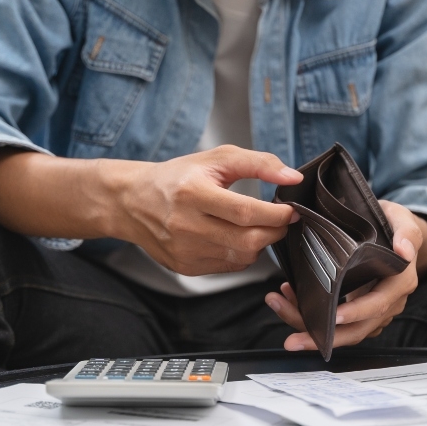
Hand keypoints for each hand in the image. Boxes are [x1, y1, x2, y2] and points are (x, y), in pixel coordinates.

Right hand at [99, 145, 302, 275]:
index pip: (246, 211)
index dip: (277, 213)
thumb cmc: (178, 177)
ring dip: (261, 243)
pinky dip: (243, 253)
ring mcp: (185, 251)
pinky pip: (229, 266)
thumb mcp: (216, 158)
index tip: (291, 208)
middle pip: (248, 240)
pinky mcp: (186, 267)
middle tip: (282, 218)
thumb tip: (292, 178)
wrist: (134, 202)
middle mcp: (186, 225)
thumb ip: (258, 164)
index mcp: (193, 193)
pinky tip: (236, 236)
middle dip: (275, 231)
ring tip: (259, 225)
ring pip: (242, 257)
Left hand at [265, 200, 426, 350]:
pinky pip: (335, 322)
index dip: (355, 313)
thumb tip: (404, 251)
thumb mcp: (403, 220)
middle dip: (323, 338)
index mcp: (399, 283)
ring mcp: (372, 311)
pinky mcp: (357, 311)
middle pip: (356, 329)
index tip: (332, 316)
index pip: (377, 305)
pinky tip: (289, 300)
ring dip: (309, 326)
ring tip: (280, 306)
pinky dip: (310, 316)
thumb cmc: (394, 225)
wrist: (394, 233)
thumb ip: (407, 232)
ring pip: (341, 330)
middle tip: (293, 341)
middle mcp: (388, 302)